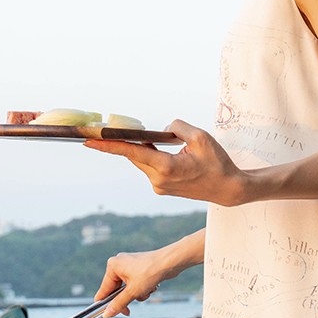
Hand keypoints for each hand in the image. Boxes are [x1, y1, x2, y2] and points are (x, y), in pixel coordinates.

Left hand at [84, 119, 249, 205]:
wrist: (228, 189)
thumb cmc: (217, 162)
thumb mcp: (200, 137)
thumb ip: (177, 127)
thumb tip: (161, 130)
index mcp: (166, 168)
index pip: (131, 152)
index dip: (108, 145)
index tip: (89, 140)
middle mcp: (158, 180)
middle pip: (135, 155)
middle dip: (123, 142)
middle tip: (104, 129)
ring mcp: (159, 187)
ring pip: (143, 161)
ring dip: (142, 148)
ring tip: (143, 135)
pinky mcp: (163, 188)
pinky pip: (151, 167)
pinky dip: (151, 156)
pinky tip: (157, 148)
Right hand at [93, 249, 174, 317]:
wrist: (170, 262)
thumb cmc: (150, 273)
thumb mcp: (132, 292)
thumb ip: (118, 304)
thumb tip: (107, 314)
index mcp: (113, 266)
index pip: (104, 289)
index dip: (105, 303)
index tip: (104, 314)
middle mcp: (119, 264)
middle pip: (117, 290)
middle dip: (128, 298)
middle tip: (129, 311)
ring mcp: (129, 265)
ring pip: (128, 289)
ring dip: (137, 294)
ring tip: (147, 291)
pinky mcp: (139, 268)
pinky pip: (136, 284)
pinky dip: (142, 289)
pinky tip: (152, 286)